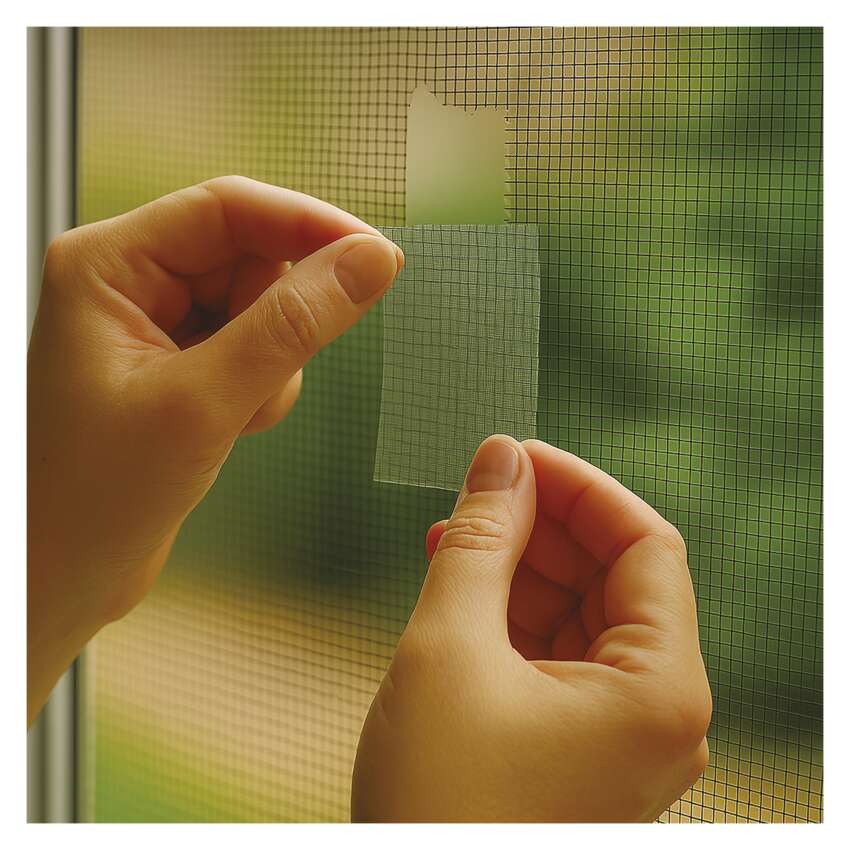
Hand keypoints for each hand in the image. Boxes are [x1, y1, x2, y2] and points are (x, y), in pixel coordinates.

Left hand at [27, 176, 401, 725]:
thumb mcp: (203, 404)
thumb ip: (291, 326)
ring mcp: (159, 325)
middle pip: (251, 256)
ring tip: (233, 415)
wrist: (60, 577)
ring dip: (272, 363)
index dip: (310, 225)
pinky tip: (231, 426)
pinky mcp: (183, 364)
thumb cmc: (91, 498)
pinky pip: (257, 348)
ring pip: (262, 306)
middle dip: (279, 318)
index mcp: (108, 263)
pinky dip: (264, 387)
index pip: (229, 208)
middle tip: (267, 376)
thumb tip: (368, 262)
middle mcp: (131, 281)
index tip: (378, 257)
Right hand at [352, 436, 711, 821]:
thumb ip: (482, 540)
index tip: (518, 455)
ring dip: (520, 563)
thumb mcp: (450, 647)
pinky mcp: (574, 742)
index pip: (647, 545)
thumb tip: (498, 458)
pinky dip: (509, 608)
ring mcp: (616, 730)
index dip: (581, 487)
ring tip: (455, 533)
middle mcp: (655, 711)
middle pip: (615, 575)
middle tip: (479, 490)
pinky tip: (460, 578)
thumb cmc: (436, 801)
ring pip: (579, 610)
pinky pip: (554, 650)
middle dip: (545, 524)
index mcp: (659, 691)